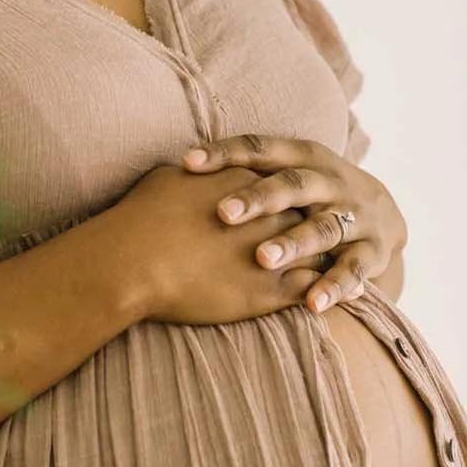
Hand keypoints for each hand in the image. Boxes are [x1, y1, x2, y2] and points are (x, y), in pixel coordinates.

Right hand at [106, 161, 330, 327]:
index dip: (283, 195)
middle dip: (310, 223)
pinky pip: (310, 288)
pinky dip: (323, 291)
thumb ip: (192, 175)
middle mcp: (269, 212)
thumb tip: (190, 169)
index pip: (280, 182)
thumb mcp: (166, 179)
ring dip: (324, 256)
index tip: (285, 204)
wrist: (134, 261)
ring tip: (332, 264)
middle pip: (305, 213)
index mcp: (246, 180)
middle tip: (315, 233)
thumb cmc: (142, 218)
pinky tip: (323, 297)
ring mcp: (274, 250)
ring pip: (317, 250)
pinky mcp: (270, 290)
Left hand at [180, 135, 407, 316]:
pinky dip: (333, 287)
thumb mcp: (285, 175)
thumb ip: (243, 174)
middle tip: (222, 214)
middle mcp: (330, 182)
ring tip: (263, 259)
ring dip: (293, 243)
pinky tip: (312, 304)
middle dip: (258, 198)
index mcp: (304, 157)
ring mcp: (354, 215)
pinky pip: (353, 270)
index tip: (187, 164)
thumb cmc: (311, 195)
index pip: (261, 148)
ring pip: (322, 227)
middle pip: (292, 185)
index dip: (225, 154)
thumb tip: (173, 173)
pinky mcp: (372, 251)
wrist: (386, 213)